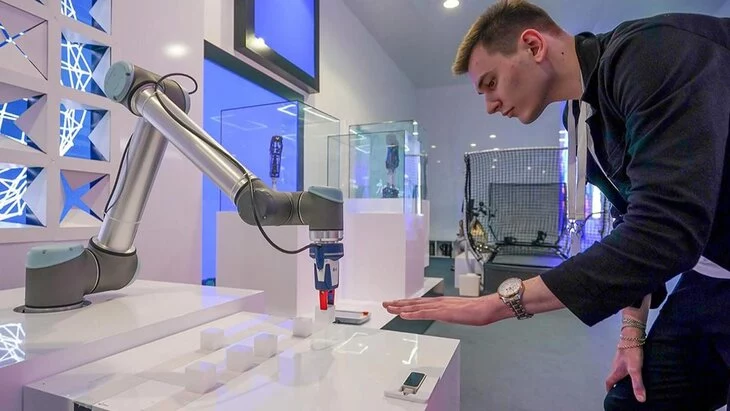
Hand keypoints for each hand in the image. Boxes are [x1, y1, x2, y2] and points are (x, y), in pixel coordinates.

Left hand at [382, 296, 497, 325]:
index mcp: (441, 303)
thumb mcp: (459, 312)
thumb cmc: (477, 310)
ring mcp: (439, 307)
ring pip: (416, 307)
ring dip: (401, 307)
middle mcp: (438, 302)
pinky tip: (403, 315)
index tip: (395, 304)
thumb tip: (446, 315)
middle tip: (386, 304)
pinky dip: (412, 314)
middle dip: (398, 303)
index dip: (406, 303)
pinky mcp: (443, 313)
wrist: (487, 308)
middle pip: (414, 303)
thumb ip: (450, 313)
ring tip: (389, 308)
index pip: (419, 303)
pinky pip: (424, 314)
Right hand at [605, 327, 645, 401]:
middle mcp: (615, 365)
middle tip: (623, 391)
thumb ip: (637, 384)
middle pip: (613, 377)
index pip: (609, 382)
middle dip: (616, 384)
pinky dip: (627, 369)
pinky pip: (624, 364)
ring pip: (619, 370)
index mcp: (616, 371)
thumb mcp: (635, 370)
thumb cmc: (631, 353)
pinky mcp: (625, 354)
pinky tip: (635, 369)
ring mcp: (619, 359)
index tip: (611, 395)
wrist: (632, 335)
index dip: (609, 389)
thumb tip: (641, 400)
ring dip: (622, 376)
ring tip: (630, 381)